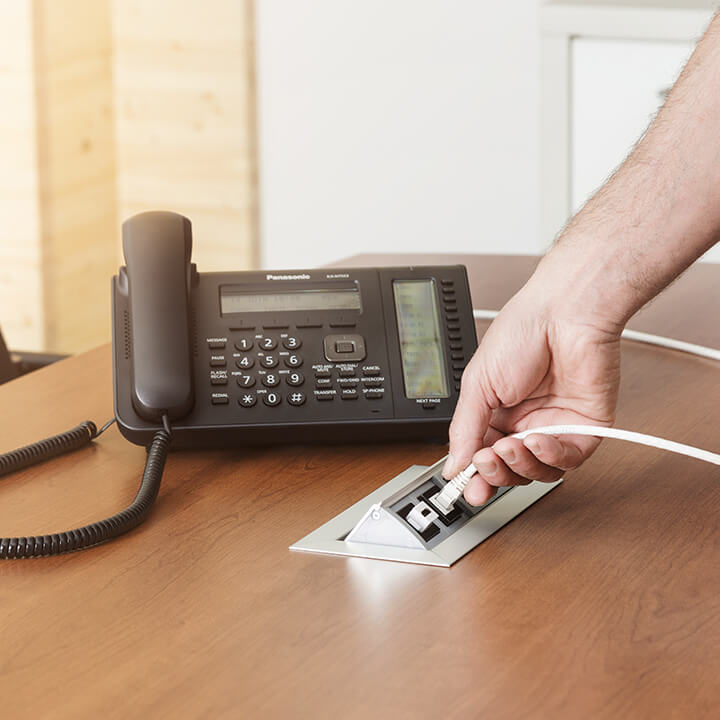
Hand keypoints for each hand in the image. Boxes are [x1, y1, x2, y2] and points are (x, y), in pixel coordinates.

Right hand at [443, 276, 621, 504]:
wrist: (564, 312)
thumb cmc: (522, 333)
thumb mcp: (477, 384)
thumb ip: (465, 430)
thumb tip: (452, 466)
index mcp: (495, 412)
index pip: (482, 456)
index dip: (474, 475)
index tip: (463, 486)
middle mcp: (525, 422)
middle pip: (510, 471)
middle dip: (496, 472)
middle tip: (486, 462)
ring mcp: (556, 426)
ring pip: (539, 471)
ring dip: (521, 465)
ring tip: (510, 445)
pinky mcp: (585, 428)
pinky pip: (569, 460)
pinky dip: (551, 456)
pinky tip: (538, 439)